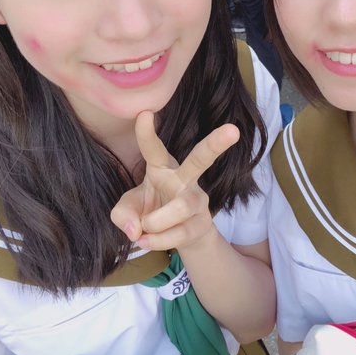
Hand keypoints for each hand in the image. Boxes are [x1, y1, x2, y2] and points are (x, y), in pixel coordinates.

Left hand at [111, 111, 239, 250]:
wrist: (178, 237)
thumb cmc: (150, 211)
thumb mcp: (128, 210)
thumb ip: (122, 215)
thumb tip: (134, 229)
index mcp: (162, 168)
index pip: (154, 149)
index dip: (147, 133)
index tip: (144, 113)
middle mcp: (184, 179)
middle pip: (201, 159)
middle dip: (215, 144)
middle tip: (233, 130)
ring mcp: (197, 200)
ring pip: (182, 206)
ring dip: (158, 220)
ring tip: (143, 229)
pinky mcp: (202, 223)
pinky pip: (182, 231)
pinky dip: (159, 240)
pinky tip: (146, 241)